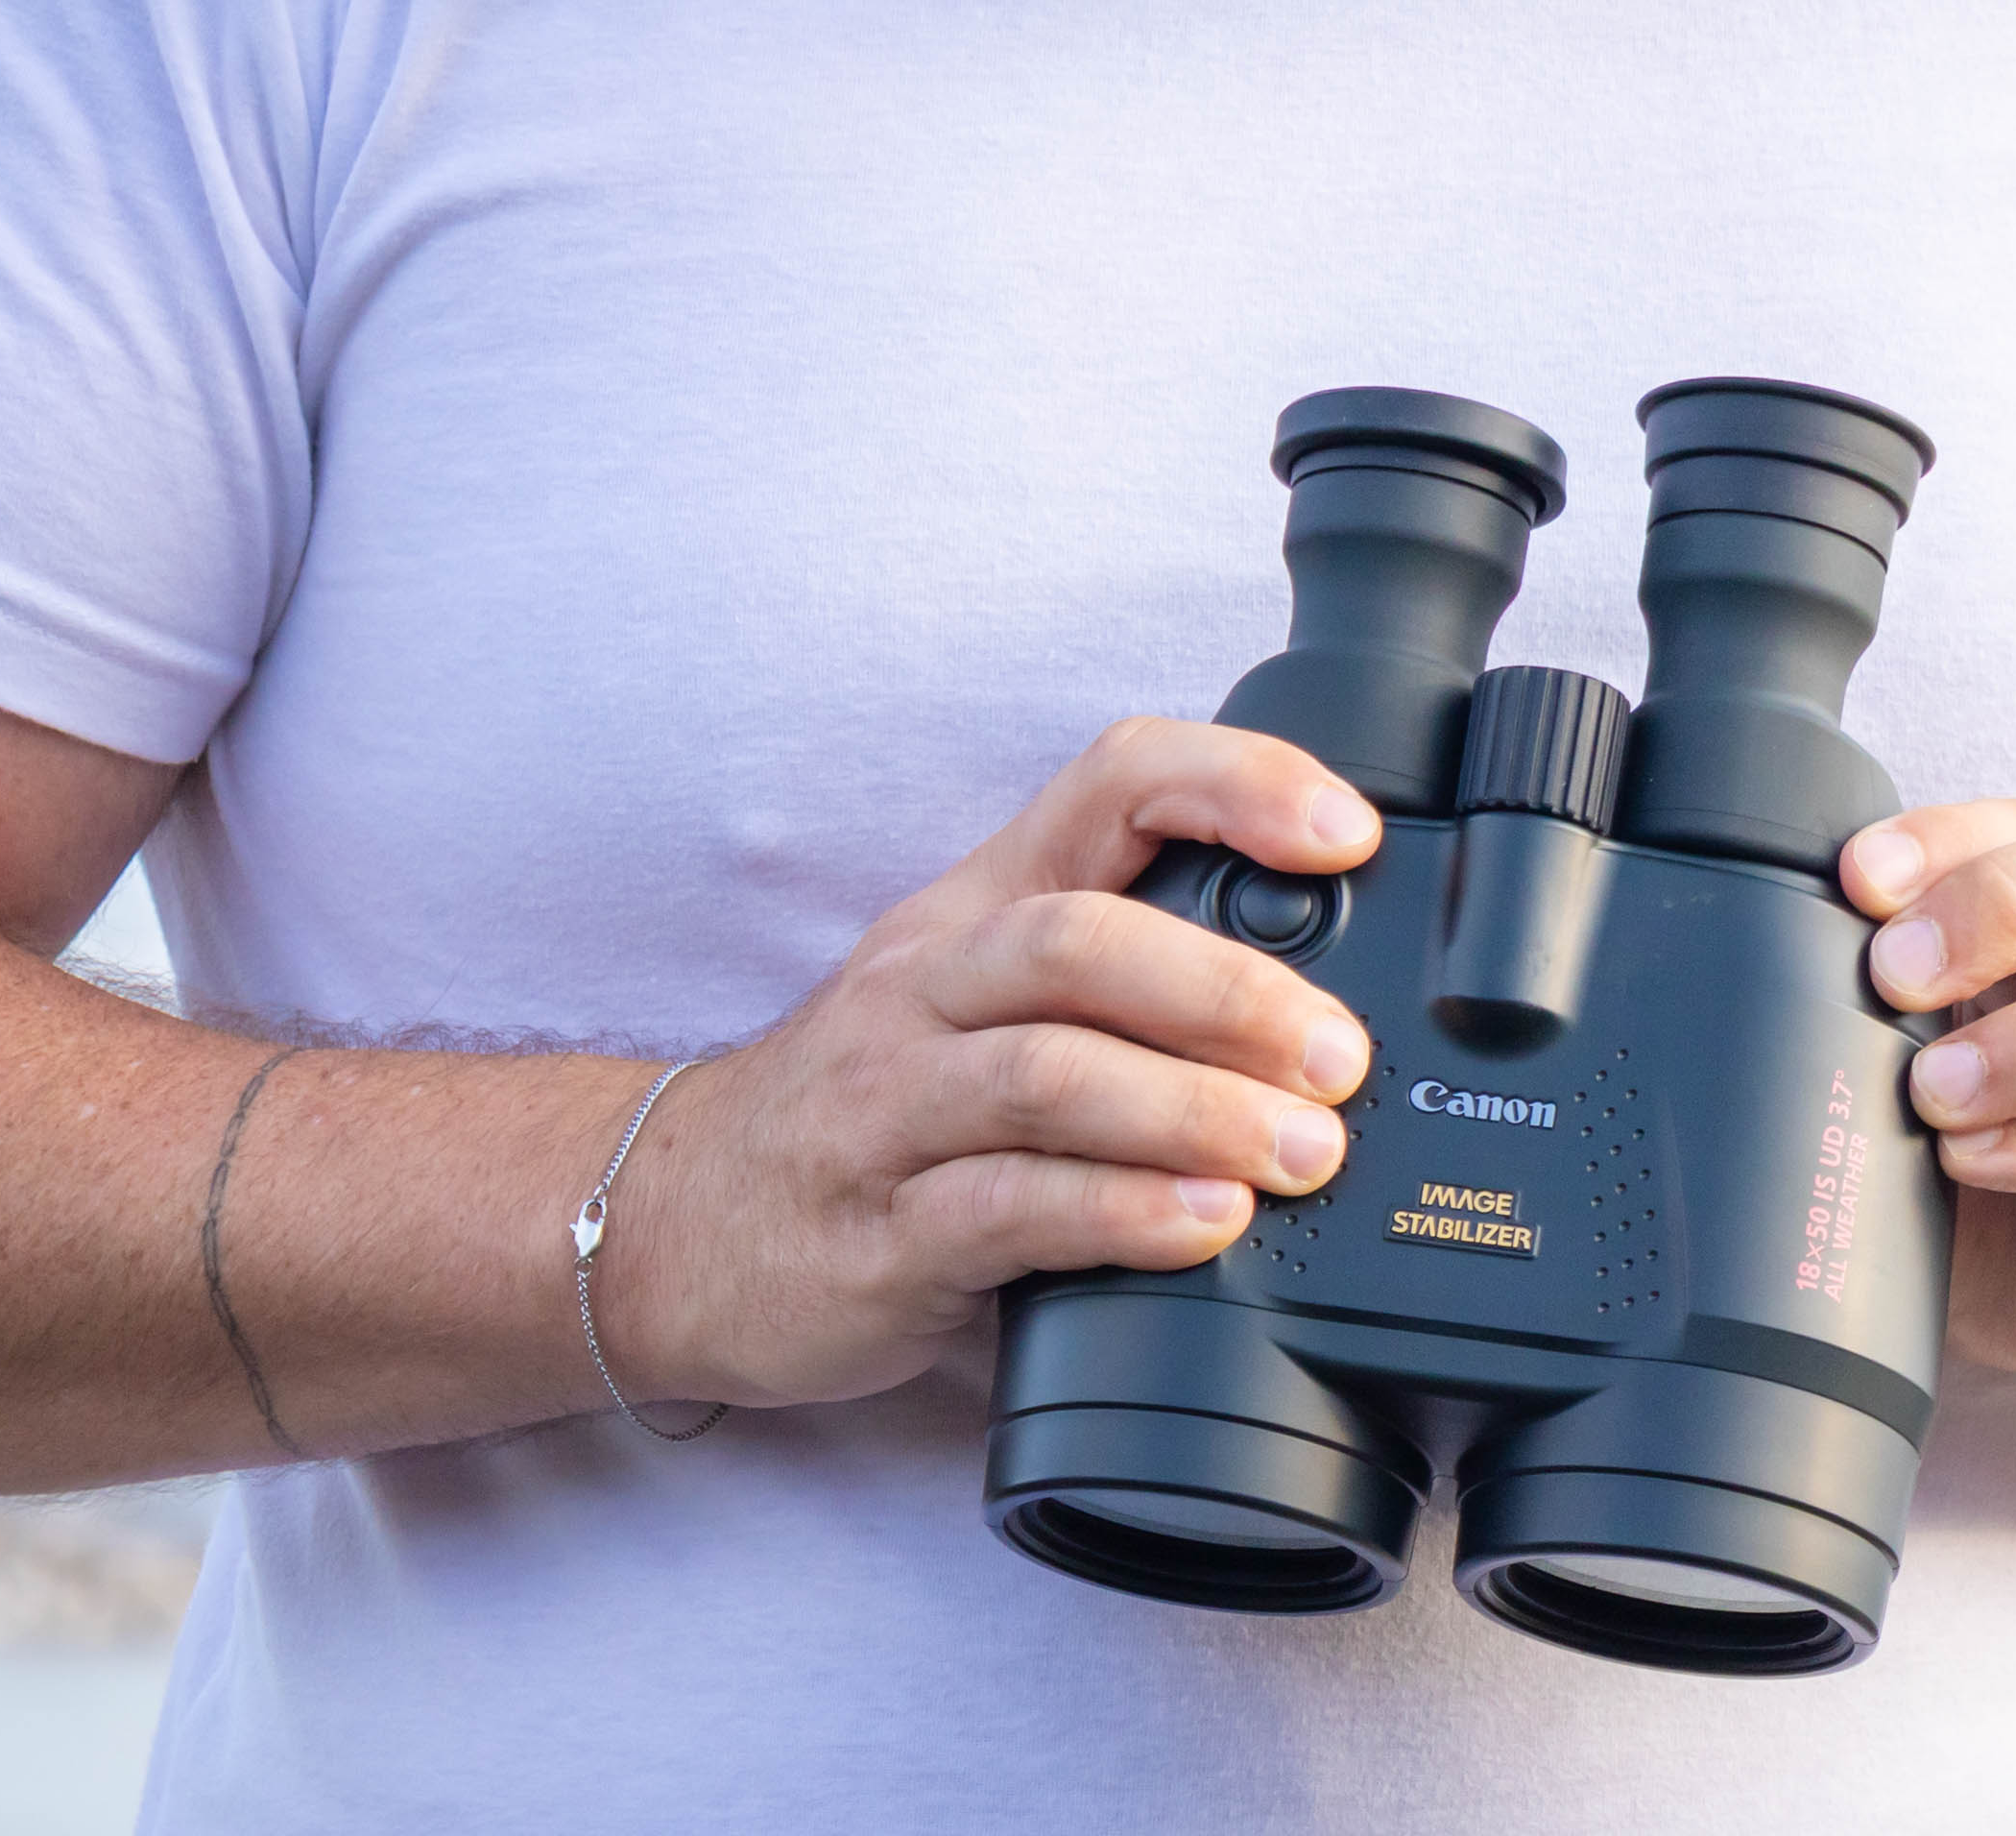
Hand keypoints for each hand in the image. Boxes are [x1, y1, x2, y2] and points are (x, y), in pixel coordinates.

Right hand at [606, 718, 1378, 1406]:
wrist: (669, 1228)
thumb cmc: (869, 1111)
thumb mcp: (975, 1006)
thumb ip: (1121, 987)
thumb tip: (1327, 1009)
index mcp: (976, 908)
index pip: (1109, 782)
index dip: (1235, 785)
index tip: (1346, 833)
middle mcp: (929, 988)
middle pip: (1081, 939)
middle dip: (1231, 991)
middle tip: (1340, 1059)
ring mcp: (892, 1110)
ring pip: (1048, 1073)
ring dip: (1196, 1110)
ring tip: (1301, 1151)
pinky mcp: (880, 1235)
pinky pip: (1008, 1209)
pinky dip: (1122, 1213)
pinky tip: (1203, 1224)